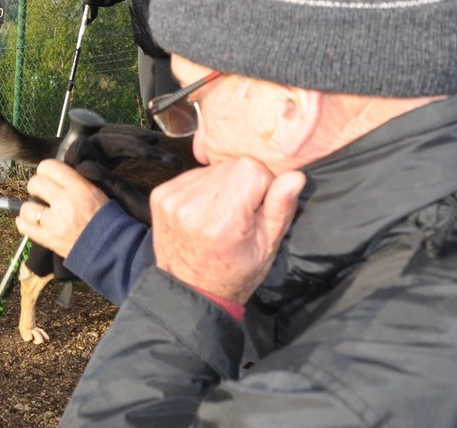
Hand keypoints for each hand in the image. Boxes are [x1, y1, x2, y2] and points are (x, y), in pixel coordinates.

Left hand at [17, 159, 111, 257]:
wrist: (112, 248)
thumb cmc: (107, 219)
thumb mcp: (96, 192)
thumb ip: (75, 182)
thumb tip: (56, 176)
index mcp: (79, 187)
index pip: (50, 166)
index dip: (45, 170)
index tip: (47, 177)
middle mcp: (64, 201)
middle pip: (35, 183)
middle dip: (36, 187)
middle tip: (41, 194)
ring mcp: (54, 222)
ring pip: (26, 207)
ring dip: (29, 208)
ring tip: (36, 211)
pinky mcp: (49, 239)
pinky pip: (25, 227)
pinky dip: (24, 223)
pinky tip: (29, 222)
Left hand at [149, 158, 306, 304]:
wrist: (190, 290)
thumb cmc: (234, 273)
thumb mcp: (267, 248)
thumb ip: (280, 209)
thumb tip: (295, 177)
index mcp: (223, 220)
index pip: (251, 168)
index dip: (263, 184)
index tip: (259, 208)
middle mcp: (193, 206)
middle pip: (231, 165)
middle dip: (242, 184)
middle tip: (240, 215)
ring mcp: (173, 199)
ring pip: (212, 168)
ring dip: (222, 185)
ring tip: (221, 215)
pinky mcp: (160, 194)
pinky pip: (193, 175)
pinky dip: (203, 189)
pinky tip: (204, 212)